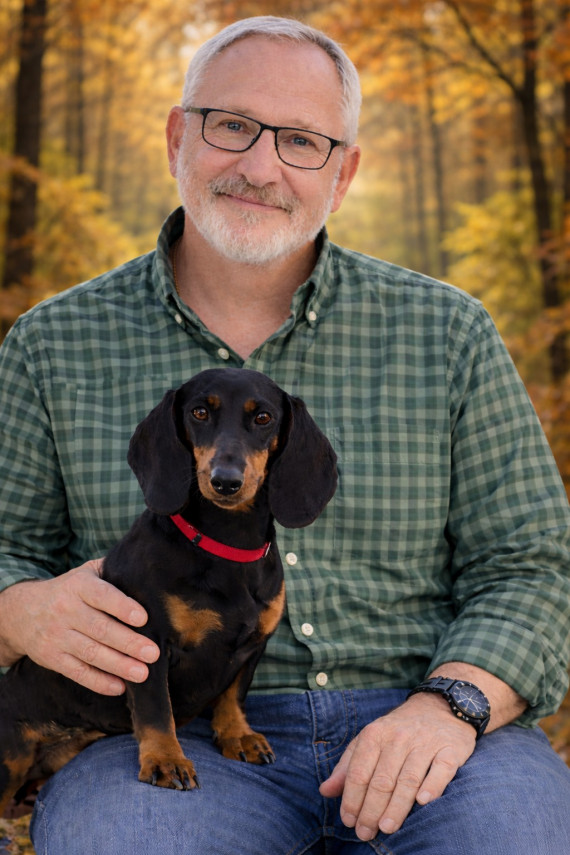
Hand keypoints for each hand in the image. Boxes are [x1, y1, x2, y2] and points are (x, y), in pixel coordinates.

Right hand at [0, 560, 159, 694]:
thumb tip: (147, 572)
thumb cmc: (68, 591)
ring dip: (118, 665)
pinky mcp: (52, 658)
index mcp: (78, 586)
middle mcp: (66, 610)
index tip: (143, 618)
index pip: (101, 595)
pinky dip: (98, 681)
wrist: (22, 612)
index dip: (122, 607)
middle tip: (152, 653)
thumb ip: (112, 570)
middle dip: (128, 642)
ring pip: (90, 653)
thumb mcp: (85, 573)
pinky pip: (77, 672)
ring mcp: (57, 636)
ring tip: (142, 673)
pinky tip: (119, 687)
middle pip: (100, 628)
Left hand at [319, 693, 475, 839]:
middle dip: (371, 809)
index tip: (348, 821)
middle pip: (382, 779)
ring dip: (397, 806)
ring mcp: (425, 743)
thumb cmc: (398, 730)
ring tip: (387, 827)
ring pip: (408, 779)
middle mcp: (399, 737)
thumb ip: (347, 766)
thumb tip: (325, 791)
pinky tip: (423, 802)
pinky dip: (432, 786)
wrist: (439, 706)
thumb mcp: (368, 740)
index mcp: (375, 734)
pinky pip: (441, 769)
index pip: (359, 772)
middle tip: (365, 832)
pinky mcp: (450, 749)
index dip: (352, 799)